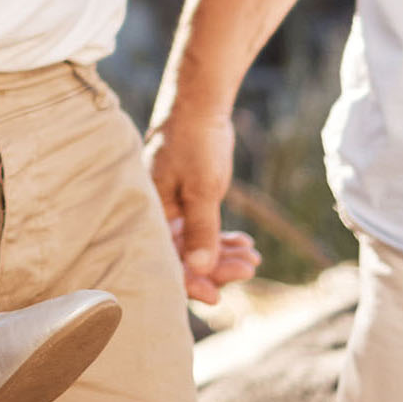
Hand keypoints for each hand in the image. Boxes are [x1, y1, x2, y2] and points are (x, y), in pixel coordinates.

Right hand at [144, 103, 251, 305]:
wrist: (200, 104)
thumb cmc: (194, 140)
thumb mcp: (201, 188)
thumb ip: (200, 230)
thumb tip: (199, 270)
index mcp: (149, 211)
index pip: (164, 259)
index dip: (189, 283)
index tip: (216, 297)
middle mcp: (156, 214)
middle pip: (182, 257)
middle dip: (215, 268)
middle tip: (248, 268)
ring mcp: (172, 208)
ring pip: (195, 246)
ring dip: (223, 255)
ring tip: (253, 257)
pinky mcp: (188, 201)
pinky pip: (203, 230)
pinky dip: (223, 240)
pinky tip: (246, 244)